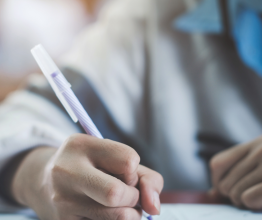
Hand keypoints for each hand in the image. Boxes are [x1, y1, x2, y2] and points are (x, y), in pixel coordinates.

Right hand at [12, 134, 162, 219]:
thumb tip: (154, 209)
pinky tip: (104, 215)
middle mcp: (66, 171)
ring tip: (117, 206)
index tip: (124, 174)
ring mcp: (61, 201)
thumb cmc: (92, 167)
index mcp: (82, 145)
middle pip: (117, 194)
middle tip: (126, 195)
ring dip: (129, 214)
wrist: (44, 181)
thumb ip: (147, 179)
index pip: (129, 161)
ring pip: (117, 218)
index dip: (133, 172)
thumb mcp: (117, 160)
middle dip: (132, 197)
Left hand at [210, 135, 261, 209]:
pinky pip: (248, 197)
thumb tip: (212, 193)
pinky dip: (249, 202)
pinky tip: (257, 201)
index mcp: (252, 145)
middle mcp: (259, 151)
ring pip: (236, 192)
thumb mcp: (260, 159)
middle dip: (231, 194)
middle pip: (225, 183)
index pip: (217, 164)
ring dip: (242, 201)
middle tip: (244, 196)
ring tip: (252, 198)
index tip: (225, 188)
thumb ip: (237, 169)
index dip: (216, 180)